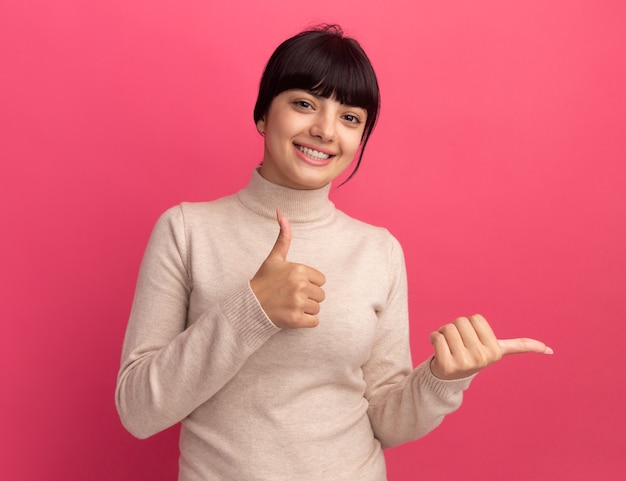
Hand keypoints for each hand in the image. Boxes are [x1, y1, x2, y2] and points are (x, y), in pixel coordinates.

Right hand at [250, 210, 325, 327]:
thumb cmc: (264, 281)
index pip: (321, 280)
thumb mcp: (274, 258)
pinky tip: (292, 316)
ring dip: (306, 310)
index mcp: (298, 270)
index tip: (294, 285)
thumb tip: (281, 212)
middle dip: (308, 297)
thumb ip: (283, 237)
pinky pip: (314, 322)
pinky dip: (306, 322)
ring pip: (317, 309)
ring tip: (290, 306)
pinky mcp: (296, 320)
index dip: (309, 284)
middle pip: (321, 295)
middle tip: (290, 297)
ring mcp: (298, 303)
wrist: (249, 306)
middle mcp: (300, 286)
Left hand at [429, 314, 552, 379]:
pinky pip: (436, 337)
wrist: (450, 378)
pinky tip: (438, 350)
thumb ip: (521, 346)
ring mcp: (464, 363)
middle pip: (461, 321)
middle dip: (456, 329)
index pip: (475, 318)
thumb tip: (549, 349)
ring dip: (443, 333)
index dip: (470, 326)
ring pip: (448, 328)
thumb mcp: (498, 351)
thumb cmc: (473, 356)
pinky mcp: (446, 364)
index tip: (473, 340)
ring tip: (449, 347)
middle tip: (458, 345)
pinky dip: (434, 338)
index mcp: (494, 351)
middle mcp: (481, 358)